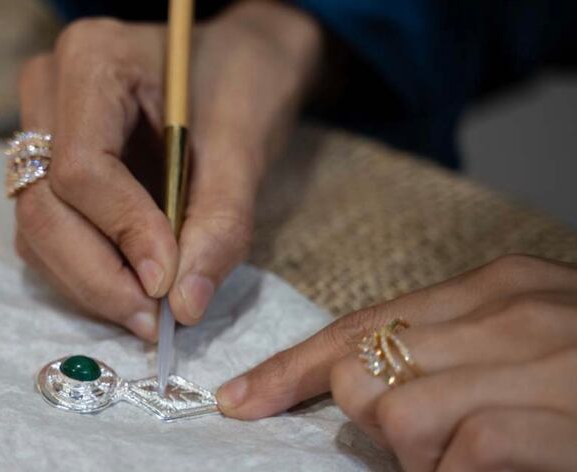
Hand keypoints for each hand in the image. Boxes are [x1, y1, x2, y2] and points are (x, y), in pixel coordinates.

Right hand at [14, 1, 321, 340]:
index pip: (80, 167)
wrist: (233, 62)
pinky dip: (85, 272)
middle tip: (154, 321)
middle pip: (43, 207)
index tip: (168, 281)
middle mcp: (47, 91)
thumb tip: (185, 306)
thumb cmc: (240, 82)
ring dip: (89, 283)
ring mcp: (38, 130)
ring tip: (149, 311)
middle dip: (98, 276)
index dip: (123, 232)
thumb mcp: (244, 144)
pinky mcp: (45, 168)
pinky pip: (47, 233)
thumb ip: (219, 223)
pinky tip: (131, 288)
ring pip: (37, 229)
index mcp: (92, 60)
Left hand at [217, 255, 576, 470]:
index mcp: (495, 287)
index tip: (243, 399)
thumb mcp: (525, 343)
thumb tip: (369, 392)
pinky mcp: (546, 423)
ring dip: (420, 456)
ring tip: (480, 453)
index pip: (362, 322)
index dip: (293, 366)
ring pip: (393, 415)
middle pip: (366, 368)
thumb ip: (452, 351)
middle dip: (375, 419)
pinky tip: (511, 464)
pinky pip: (451, 458)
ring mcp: (535, 362)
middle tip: (434, 444)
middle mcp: (509, 311)